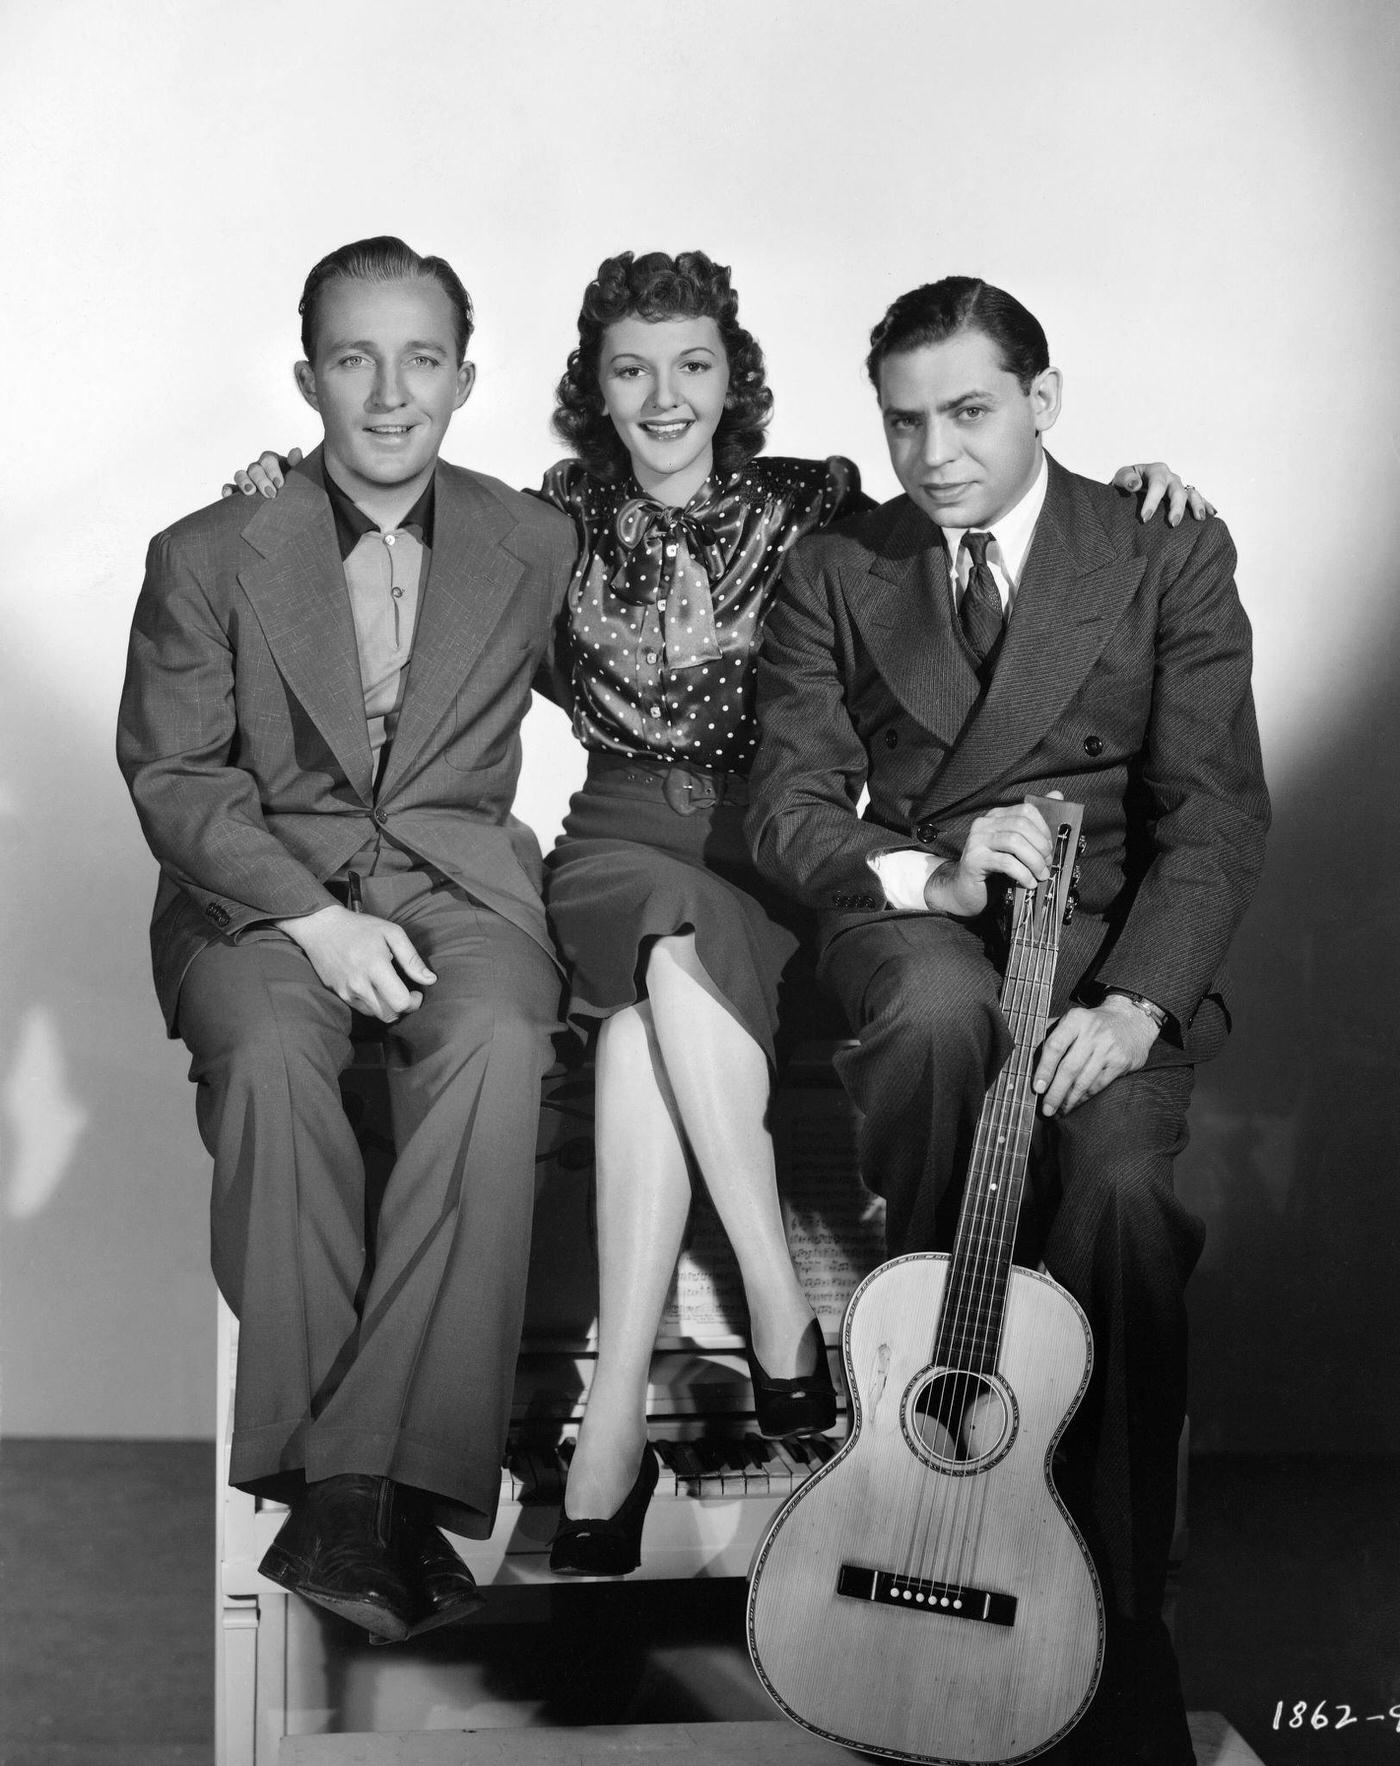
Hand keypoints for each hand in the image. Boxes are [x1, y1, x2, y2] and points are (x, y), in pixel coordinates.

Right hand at [221, 446, 301, 499]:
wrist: (287, 502)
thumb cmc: (293, 485)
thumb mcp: (297, 475)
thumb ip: (296, 464)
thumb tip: (296, 451)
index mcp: (272, 462)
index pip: (269, 459)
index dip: (273, 471)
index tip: (280, 484)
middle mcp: (258, 468)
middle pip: (255, 468)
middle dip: (261, 480)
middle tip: (271, 494)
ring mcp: (247, 478)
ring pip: (240, 475)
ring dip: (244, 482)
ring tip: (250, 492)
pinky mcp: (238, 490)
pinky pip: (230, 487)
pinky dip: (228, 489)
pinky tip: (228, 494)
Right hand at [275, 904, 435, 1021]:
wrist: (321, 928)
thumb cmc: (360, 928)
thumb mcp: (391, 933)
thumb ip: (411, 958)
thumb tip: (430, 980)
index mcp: (375, 967)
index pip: (400, 1002)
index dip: (414, 1001)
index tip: (416, 991)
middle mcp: (359, 984)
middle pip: (389, 1015)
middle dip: (403, 1008)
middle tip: (406, 993)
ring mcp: (347, 991)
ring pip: (376, 1015)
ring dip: (388, 1007)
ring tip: (390, 989)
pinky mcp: (338, 994)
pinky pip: (362, 1009)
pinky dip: (373, 1004)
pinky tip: (375, 988)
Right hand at [923, 803, 1052, 917]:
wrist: (965, 892)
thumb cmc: (994, 869)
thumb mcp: (1016, 847)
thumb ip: (1035, 824)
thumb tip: (1057, 794)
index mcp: (995, 817)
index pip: (1025, 810)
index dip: (1043, 829)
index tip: (1050, 849)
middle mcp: (984, 824)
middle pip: (1021, 825)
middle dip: (1041, 846)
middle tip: (1047, 865)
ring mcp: (976, 841)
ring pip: (1014, 842)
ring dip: (1034, 861)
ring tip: (1041, 875)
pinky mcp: (973, 860)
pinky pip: (1005, 863)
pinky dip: (1023, 874)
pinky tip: (1029, 883)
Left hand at [1032, 995, 1157, 1116]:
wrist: (1132, 1021)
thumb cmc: (1092, 1024)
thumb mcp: (1073, 1019)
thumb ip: (1051, 1033)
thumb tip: (1026, 1055)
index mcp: (1075, 1019)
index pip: (1055, 1046)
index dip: (1044, 1069)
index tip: (1037, 1088)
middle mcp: (1093, 1033)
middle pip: (1069, 1068)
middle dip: (1055, 1092)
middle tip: (1045, 1109)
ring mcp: (1109, 1048)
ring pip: (1084, 1080)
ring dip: (1069, 1100)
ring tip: (1058, 1111)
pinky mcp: (1121, 1062)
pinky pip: (1098, 1085)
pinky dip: (1085, 1097)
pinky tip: (1075, 1103)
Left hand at [1111, 462, 1215, 525]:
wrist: (1129, 488)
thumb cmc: (1125, 484)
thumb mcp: (1121, 477)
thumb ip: (1125, 478)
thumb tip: (1135, 485)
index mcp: (1156, 471)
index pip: (1157, 485)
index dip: (1152, 502)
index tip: (1144, 519)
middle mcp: (1171, 477)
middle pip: (1178, 491)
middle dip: (1177, 507)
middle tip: (1172, 524)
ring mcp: (1179, 486)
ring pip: (1192, 494)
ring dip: (1197, 506)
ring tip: (1200, 519)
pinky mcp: (1184, 496)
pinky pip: (1198, 499)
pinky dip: (1206, 505)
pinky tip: (1212, 514)